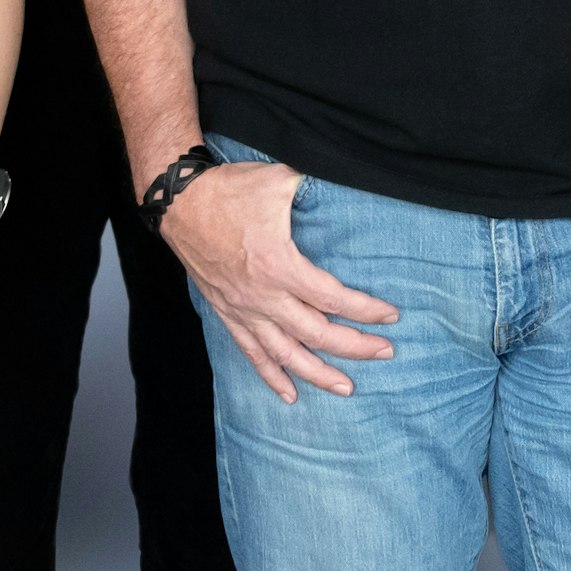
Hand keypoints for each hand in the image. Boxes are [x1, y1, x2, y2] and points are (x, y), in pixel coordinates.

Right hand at [158, 159, 397, 401]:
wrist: (180, 203)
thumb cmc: (231, 190)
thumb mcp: (280, 180)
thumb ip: (316, 185)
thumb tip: (348, 175)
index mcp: (280, 265)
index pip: (333, 298)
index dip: (366, 310)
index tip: (391, 315)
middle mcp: (263, 296)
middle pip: (317, 334)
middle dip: (356, 346)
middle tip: (385, 353)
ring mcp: (243, 309)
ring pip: (286, 354)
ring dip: (318, 374)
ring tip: (346, 388)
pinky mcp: (227, 314)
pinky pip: (252, 353)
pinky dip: (271, 376)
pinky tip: (290, 395)